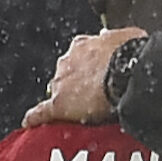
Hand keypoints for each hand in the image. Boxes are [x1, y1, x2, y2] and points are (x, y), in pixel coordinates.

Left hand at [21, 27, 147, 126]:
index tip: (96, 71)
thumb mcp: (128, 38)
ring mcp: (61, 83)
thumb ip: (118, 40)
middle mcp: (68, 61)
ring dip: (65, 99)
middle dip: (75, 83)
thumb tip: (117, 40)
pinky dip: (36, 117)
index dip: (88, 65)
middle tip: (91, 93)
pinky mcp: (59, 104)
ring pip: (57, 92)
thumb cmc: (131, 53)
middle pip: (66, 74)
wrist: (126, 70)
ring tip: (77, 112)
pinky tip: (31, 122)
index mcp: (83, 45)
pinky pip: (42, 112)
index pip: (79, 55)